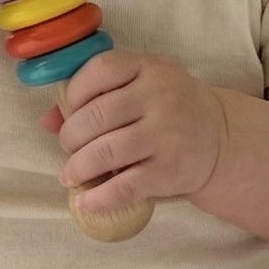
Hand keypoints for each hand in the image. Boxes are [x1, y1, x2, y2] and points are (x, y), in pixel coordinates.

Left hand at [41, 47, 225, 215]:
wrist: (221, 139)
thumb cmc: (170, 109)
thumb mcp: (142, 87)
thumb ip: (97, 95)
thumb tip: (46, 120)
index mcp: (150, 68)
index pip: (99, 70)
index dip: (74, 93)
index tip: (70, 112)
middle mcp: (160, 97)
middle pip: (96, 115)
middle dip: (71, 136)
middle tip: (69, 148)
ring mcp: (166, 134)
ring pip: (105, 151)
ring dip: (78, 167)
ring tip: (70, 174)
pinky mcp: (170, 170)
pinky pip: (125, 186)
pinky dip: (99, 197)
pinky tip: (86, 201)